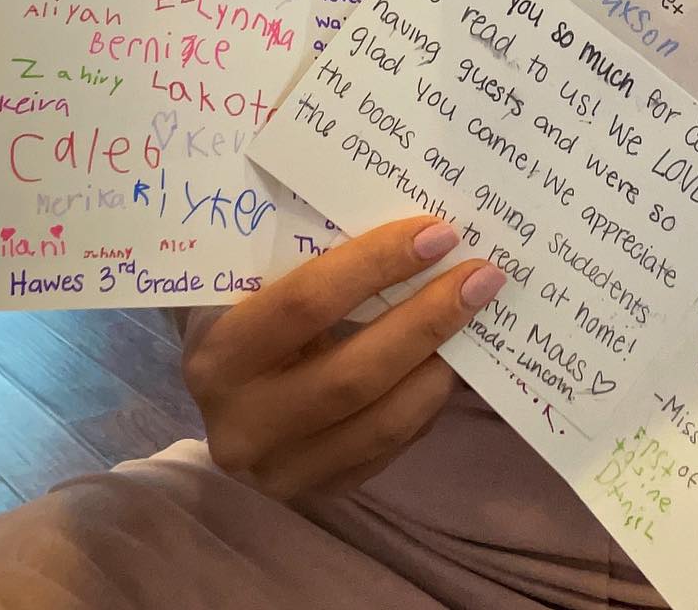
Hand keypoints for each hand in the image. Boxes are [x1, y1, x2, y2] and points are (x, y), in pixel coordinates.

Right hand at [182, 216, 505, 499]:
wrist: (221, 384)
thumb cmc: (246, 305)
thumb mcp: (255, 274)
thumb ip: (308, 243)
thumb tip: (401, 205)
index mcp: (217, 353)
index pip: (305, 304)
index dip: (376, 266)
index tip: (437, 233)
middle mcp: (241, 424)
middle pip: (352, 373)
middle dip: (426, 319)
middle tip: (481, 275)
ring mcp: (280, 469)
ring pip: (381, 420)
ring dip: (440, 363)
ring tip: (477, 313)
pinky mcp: (319, 492)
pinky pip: (389, 447)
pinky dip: (428, 400)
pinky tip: (452, 358)